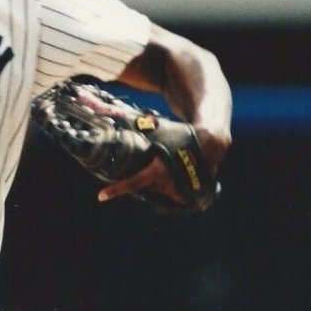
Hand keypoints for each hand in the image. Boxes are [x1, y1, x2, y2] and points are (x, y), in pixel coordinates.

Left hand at [99, 123, 225, 208]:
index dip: (115, 190)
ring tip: (167, 171)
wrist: (209, 143)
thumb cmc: (182, 134)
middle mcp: (166, 183)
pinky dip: (172, 191)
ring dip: (158, 187)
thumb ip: (142, 126)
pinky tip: (176, 178)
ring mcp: (178, 191)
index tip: (101, 197)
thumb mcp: (160, 129)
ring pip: (160, 195)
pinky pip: (174, 198)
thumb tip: (121, 112)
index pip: (132, 183)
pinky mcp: (189, 195)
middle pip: (145, 191)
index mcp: (157, 170)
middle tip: (153, 169)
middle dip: (145, 183)